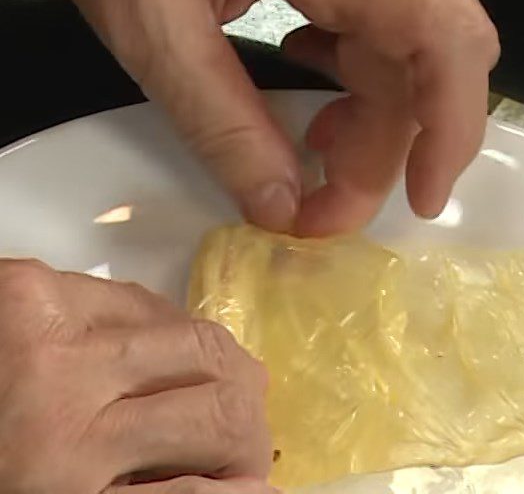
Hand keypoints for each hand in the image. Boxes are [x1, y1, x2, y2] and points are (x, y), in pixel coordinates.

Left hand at [0, 259, 271, 493]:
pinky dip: (168, 330)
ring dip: (221, 368)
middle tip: (244, 438)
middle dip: (247, 422)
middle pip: (217, 397)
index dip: (244, 487)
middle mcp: (61, 405)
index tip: (255, 484)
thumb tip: (245, 490)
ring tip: (215, 387)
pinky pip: (144, 301)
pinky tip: (158, 355)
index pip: (199, 490)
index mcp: (61, 482)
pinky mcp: (30, 288)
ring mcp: (48, 336)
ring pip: (194, 338)